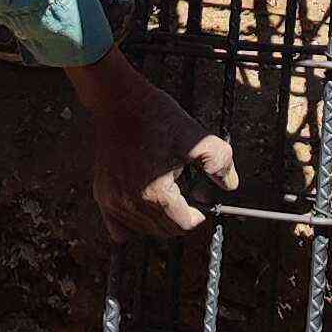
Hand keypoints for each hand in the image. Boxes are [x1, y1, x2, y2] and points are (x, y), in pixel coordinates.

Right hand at [74, 47, 237, 244]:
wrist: (120, 100)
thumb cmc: (156, 117)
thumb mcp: (195, 136)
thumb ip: (218, 161)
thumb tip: (230, 185)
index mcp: (156, 194)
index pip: (183, 225)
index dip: (197, 214)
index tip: (199, 201)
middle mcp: (131, 203)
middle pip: (164, 230)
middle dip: (179, 215)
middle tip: (184, 192)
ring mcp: (113, 201)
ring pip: (144, 229)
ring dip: (158, 218)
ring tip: (165, 189)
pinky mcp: (101, 195)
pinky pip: (119, 228)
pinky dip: (132, 224)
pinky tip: (142, 205)